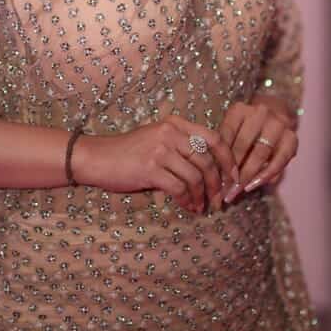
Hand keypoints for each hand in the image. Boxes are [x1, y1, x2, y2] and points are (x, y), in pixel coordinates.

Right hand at [73, 114, 239, 213]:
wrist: (96, 157)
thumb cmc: (128, 153)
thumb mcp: (156, 140)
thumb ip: (180, 148)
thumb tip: (210, 172)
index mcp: (175, 124)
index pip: (214, 137)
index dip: (229, 159)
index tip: (235, 177)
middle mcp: (170, 133)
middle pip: (208, 159)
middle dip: (218, 183)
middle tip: (219, 200)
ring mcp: (160, 149)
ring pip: (196, 175)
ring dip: (203, 196)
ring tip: (202, 207)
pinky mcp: (150, 168)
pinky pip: (180, 187)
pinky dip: (188, 200)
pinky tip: (188, 207)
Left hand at [208, 101, 297, 208]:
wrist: (277, 114)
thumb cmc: (247, 128)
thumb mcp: (233, 130)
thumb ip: (225, 147)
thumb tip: (213, 175)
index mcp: (240, 110)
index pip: (226, 135)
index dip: (219, 158)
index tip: (212, 178)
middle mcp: (260, 113)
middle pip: (243, 145)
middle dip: (232, 171)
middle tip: (222, 190)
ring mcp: (277, 124)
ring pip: (260, 154)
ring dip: (247, 176)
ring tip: (235, 191)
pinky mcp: (291, 138)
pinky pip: (278, 161)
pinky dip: (265, 175)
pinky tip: (252, 186)